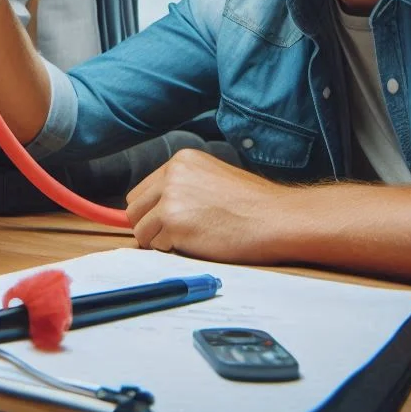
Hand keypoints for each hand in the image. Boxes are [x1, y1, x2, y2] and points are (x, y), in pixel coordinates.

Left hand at [125, 149, 293, 263]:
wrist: (276, 218)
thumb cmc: (253, 204)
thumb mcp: (212, 178)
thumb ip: (183, 186)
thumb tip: (155, 209)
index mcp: (181, 160)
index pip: (143, 189)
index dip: (151, 210)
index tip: (163, 222)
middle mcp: (172, 175)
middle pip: (134, 208)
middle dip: (149, 225)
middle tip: (172, 235)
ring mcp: (171, 198)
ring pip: (141, 229)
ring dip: (160, 240)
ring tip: (190, 239)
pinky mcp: (174, 223)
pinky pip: (155, 245)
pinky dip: (170, 250)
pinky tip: (196, 244)